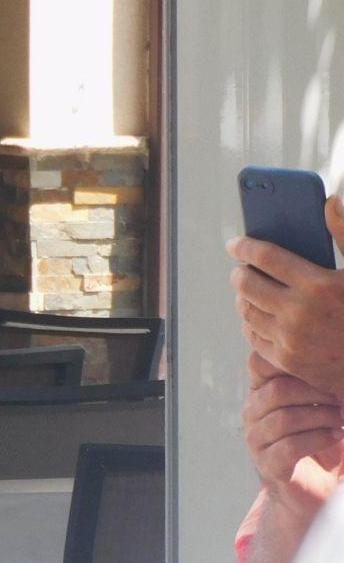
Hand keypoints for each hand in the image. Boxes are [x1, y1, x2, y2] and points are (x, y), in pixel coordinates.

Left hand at [228, 195, 343, 394]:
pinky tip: (257, 315)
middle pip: (247, 284)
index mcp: (319, 285)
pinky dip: (251, 323)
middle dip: (240, 273)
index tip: (234, 244)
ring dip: (243, 297)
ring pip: (247, 311)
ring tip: (247, 290)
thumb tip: (329, 202)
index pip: (265, 257)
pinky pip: (254, 337)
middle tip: (240, 268)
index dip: (244, 247)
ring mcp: (290, 339)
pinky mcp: (287, 361)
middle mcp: (299, 313)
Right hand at [243, 350, 343, 527]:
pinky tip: (335, 437)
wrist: (316, 487)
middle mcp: (252, 414)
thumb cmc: (323, 441)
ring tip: (342, 422)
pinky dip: (319, 439)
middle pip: (277, 390)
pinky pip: (291, 446)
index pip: (258, 364)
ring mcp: (257, 441)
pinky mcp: (269, 465)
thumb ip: (317, 386)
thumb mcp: (320, 407)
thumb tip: (335, 365)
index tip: (322, 371)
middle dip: (317, 393)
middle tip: (342, 400)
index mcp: (262, 393)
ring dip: (322, 417)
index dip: (288, 361)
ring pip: (285, 419)